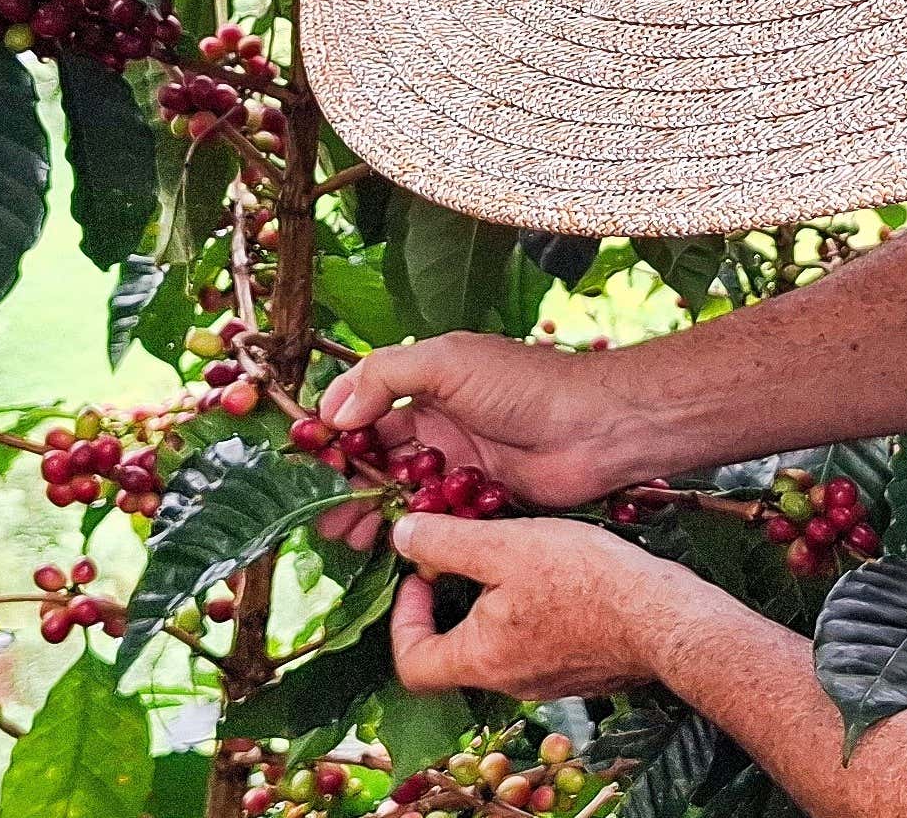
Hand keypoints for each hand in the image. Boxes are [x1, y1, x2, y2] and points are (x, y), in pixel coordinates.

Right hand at [318, 333, 660, 507]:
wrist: (597, 427)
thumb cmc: (525, 385)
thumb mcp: (447, 362)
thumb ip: (386, 376)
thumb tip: (333, 411)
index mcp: (427, 388)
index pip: (365, 412)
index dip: (335, 438)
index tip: (309, 467)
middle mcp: (440, 427)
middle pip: (377, 460)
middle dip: (347, 486)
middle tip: (324, 516)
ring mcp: (461, 466)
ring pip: (403, 494)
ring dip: (374, 513)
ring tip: (348, 535)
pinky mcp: (483, 502)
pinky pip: (439, 520)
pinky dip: (416, 531)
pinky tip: (395, 545)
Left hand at [387, 513, 733, 700]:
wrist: (667, 618)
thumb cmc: (589, 582)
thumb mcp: (507, 546)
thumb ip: (447, 542)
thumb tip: (403, 536)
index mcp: (481, 659)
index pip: (411, 665)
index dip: (403, 620)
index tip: (421, 578)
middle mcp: (508, 682)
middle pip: (454, 654)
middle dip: (450, 604)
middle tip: (464, 559)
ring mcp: (547, 682)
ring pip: (498, 647)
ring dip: (491, 605)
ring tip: (512, 559)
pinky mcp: (580, 672)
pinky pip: (537, 647)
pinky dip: (530, 614)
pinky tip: (556, 577)